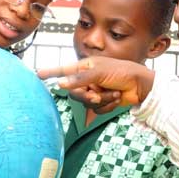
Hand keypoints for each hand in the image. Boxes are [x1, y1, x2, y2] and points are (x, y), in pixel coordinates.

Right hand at [38, 56, 155, 110]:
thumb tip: (61, 83)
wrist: (140, 85)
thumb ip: (80, 78)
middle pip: (75, 93)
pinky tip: (117, 98)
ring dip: (101, 99)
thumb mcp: (100, 72)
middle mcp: (88, 80)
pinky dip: (108, 104)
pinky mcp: (102, 102)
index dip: (50, 72)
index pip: (63, 70)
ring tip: (113, 92)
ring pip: (86, 103)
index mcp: (85, 67)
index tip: (37, 74)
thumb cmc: (122, 72)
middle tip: (96, 94)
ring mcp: (94, 91)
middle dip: (87, 95)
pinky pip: (97, 110)